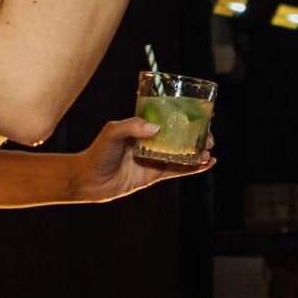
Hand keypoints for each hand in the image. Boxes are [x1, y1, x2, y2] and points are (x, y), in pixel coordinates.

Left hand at [69, 118, 214, 202]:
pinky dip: (193, 168)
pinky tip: (206, 164)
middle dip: (198, 138)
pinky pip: (177, 170)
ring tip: (209, 152)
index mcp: (144, 128)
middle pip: (181, 138)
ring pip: (182, 155)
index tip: (202, 118)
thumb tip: (156, 127)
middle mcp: (152, 142)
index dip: (187, 119)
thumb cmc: (97, 152)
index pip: (170, 121)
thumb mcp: (113, 132)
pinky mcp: (154, 175)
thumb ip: (132, 126)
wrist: (88, 180)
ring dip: (198, 153)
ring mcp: (154, 159)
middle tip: (209, 138)